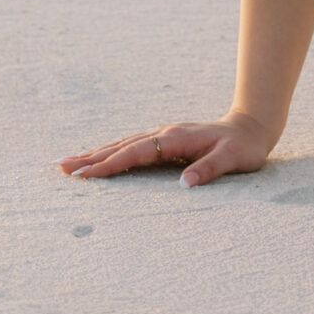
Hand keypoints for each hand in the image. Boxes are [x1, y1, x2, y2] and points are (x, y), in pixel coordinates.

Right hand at [58, 115, 276, 186]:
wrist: (252, 128)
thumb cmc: (243, 148)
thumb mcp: (232, 160)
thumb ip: (209, 170)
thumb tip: (185, 185)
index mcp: (176, 138)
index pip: (137, 152)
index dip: (111, 164)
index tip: (87, 174)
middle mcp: (165, 133)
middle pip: (122, 145)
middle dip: (92, 157)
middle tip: (62, 167)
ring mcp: (164, 135)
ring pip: (123, 144)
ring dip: (97, 153)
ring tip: (70, 163)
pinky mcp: (165, 139)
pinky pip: (132, 146)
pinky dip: (112, 152)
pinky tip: (99, 158)